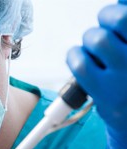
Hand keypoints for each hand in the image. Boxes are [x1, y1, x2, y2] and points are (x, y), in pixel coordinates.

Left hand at [67, 3, 126, 148]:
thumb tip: (119, 4)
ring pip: (96, 38)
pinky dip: (74, 56)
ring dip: (90, 40)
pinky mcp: (104, 92)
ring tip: (95, 53)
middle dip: (105, 20)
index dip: (117, 11)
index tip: (115, 16)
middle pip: (116, 19)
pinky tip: (81, 61)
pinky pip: (79, 62)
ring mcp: (124, 76)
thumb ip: (125, 35)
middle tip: (104, 32)